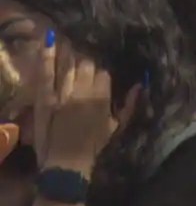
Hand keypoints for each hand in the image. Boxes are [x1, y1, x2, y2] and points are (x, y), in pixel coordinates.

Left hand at [34, 37, 131, 171]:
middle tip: (84, 59)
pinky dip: (47, 57)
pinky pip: (46, 73)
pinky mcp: (45, 98)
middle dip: (86, 61)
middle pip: (86, 65)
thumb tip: (141, 84)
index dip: (101, 72)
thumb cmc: (94, 146)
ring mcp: (62, 93)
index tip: (98, 71)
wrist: (66, 163)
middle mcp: (83, 91)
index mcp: (102, 97)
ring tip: (70, 42)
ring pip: (68, 64)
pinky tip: (49, 41)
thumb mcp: (117, 127)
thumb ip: (130, 105)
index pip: (103, 73)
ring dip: (70, 54)